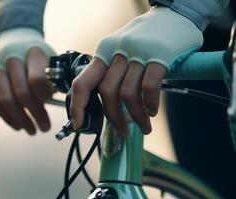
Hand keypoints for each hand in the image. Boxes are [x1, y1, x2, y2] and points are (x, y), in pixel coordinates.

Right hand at [0, 28, 55, 134]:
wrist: (15, 38)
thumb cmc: (38, 56)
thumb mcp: (51, 59)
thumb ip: (57, 79)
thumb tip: (67, 103)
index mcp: (33, 51)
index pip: (37, 79)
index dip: (44, 96)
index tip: (51, 103)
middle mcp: (11, 56)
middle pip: (21, 92)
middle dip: (35, 114)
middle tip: (45, 127)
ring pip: (5, 100)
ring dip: (20, 119)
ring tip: (31, 130)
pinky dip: (6, 117)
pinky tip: (17, 125)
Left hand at [70, 7, 202, 135]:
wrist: (174, 14)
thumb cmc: (145, 37)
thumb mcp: (120, 49)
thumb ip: (112, 72)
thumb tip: (108, 105)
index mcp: (103, 52)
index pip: (82, 81)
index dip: (77, 105)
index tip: (78, 124)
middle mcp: (116, 51)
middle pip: (106, 93)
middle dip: (114, 118)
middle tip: (123, 131)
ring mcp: (137, 52)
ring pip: (127, 93)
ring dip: (135, 116)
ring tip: (144, 125)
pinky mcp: (159, 55)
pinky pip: (149, 86)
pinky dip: (150, 104)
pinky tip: (153, 110)